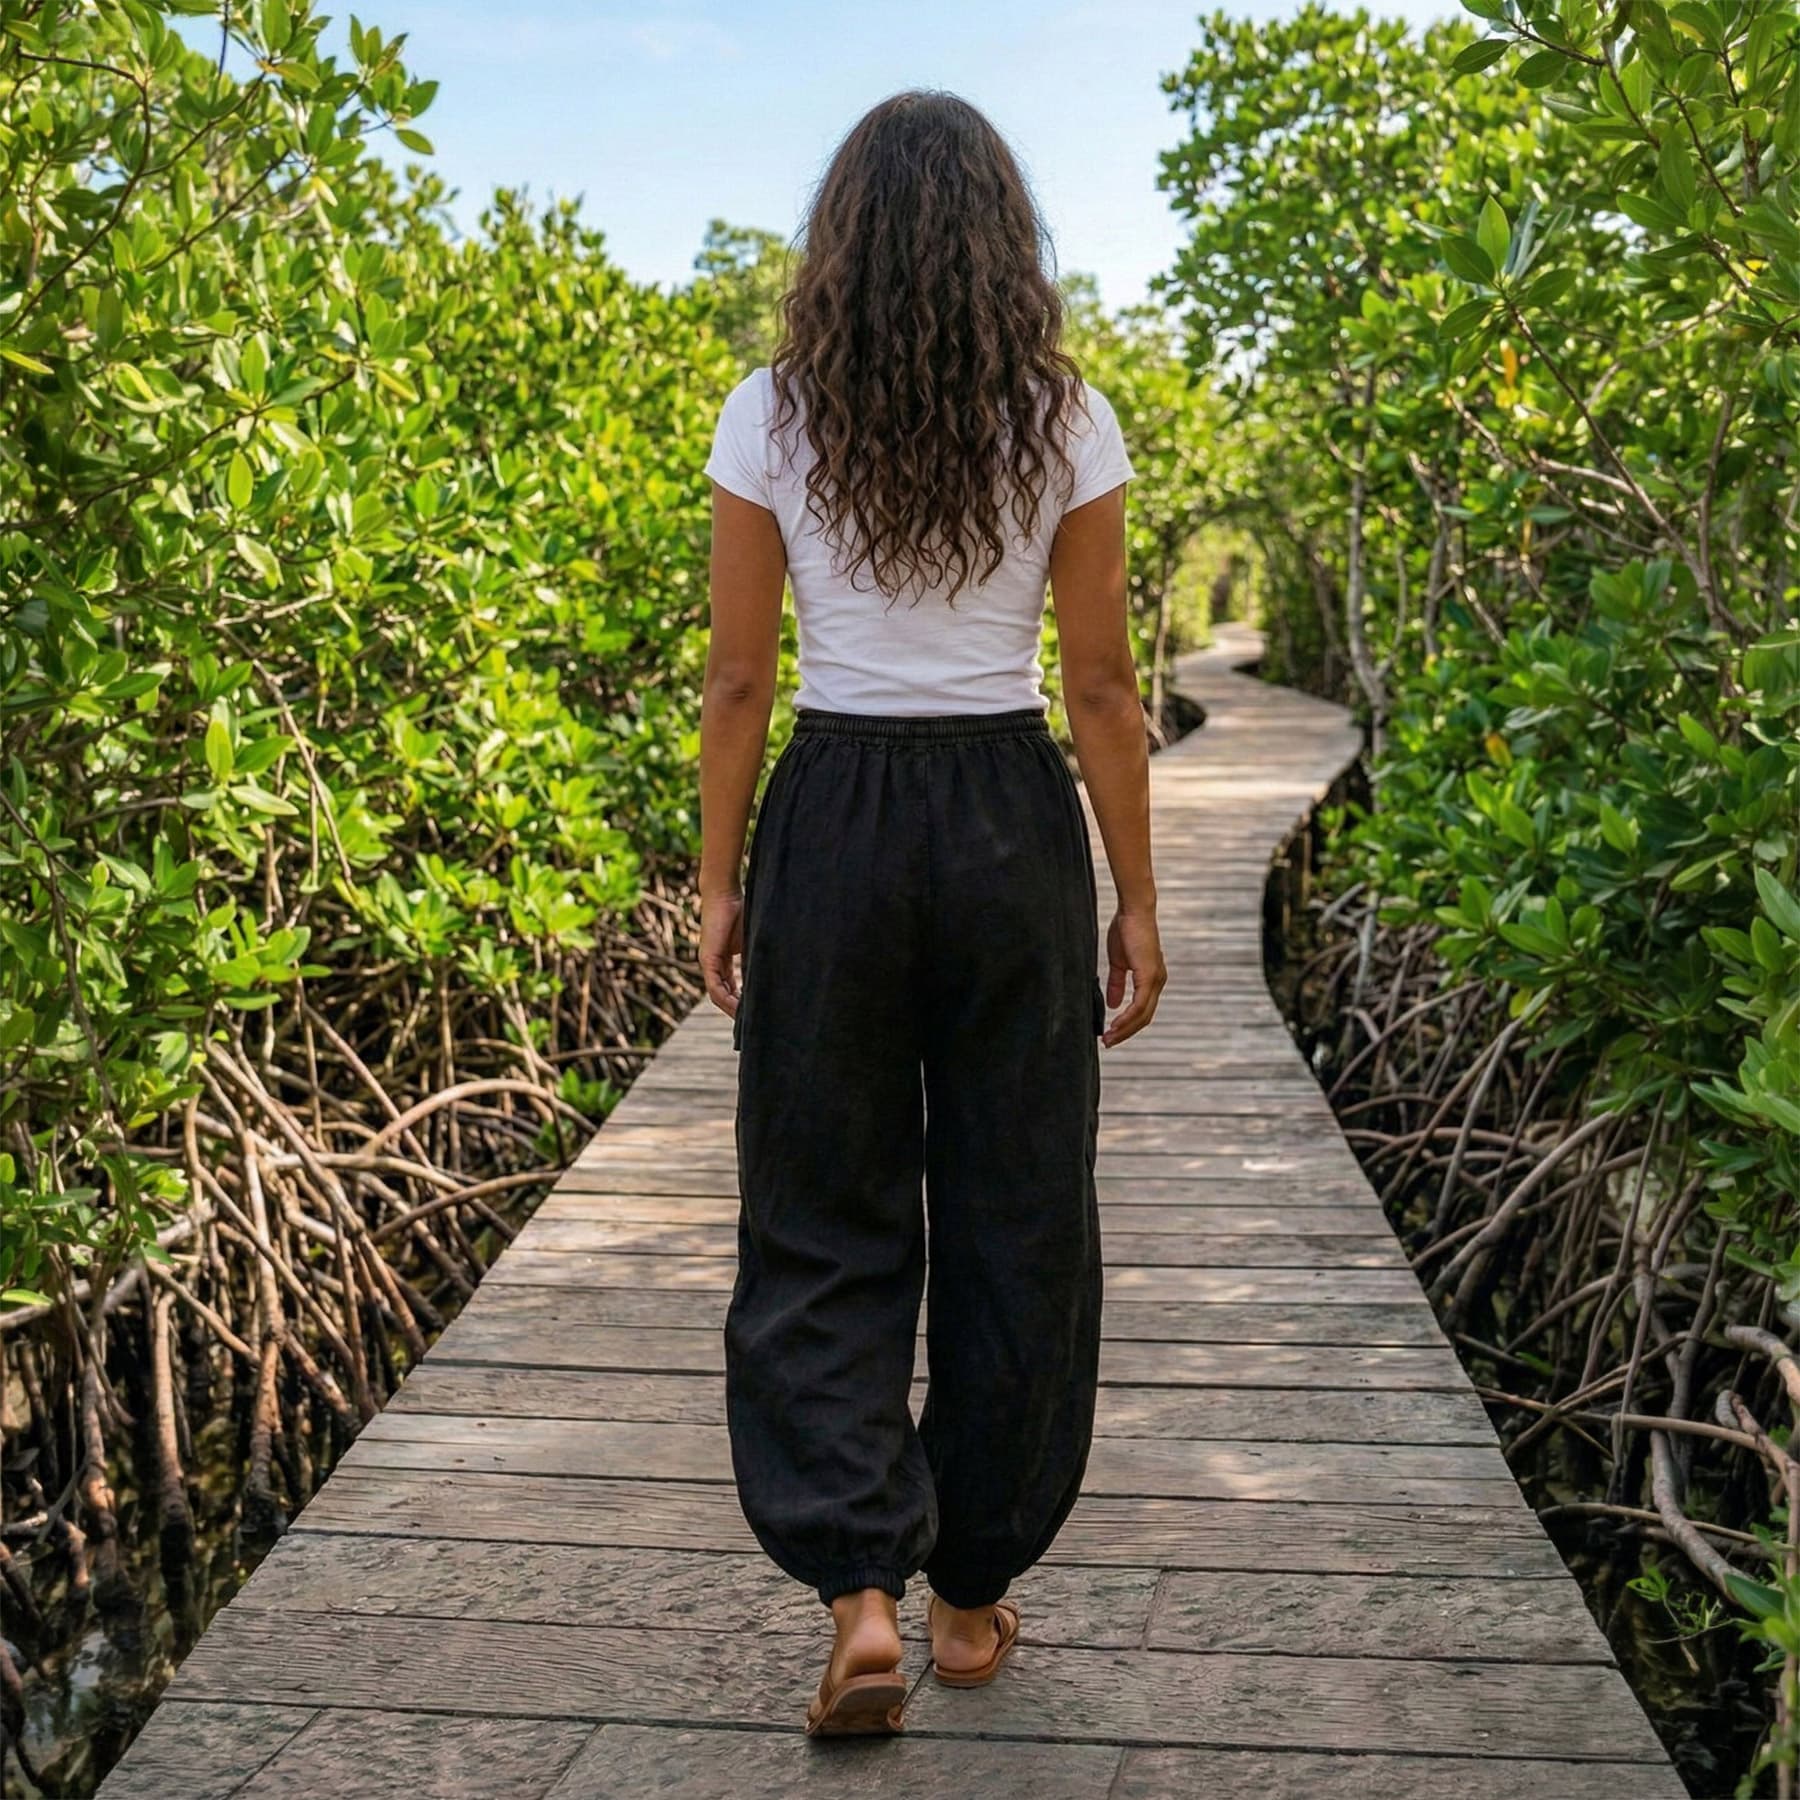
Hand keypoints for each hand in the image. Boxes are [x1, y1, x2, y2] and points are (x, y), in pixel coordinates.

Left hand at [700, 889, 745, 1016]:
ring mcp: (708, 963)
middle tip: (752, 1024)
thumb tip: (778, 968)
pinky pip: (715, 987)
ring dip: (732, 1009)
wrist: (724, 893)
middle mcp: (712, 964)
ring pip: (718, 995)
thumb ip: (757, 954)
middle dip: (736, 1010)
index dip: (741, 1000)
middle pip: (723, 994)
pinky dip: (726, 999)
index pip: (730, 986)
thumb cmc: (740, 910)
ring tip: (747, 1021)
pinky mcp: (707, 960)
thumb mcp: (752, 939)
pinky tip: (739, 1008)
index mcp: (722, 959)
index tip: (755, 1011)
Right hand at [1101, 906, 1164, 1047]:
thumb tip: (1113, 1004)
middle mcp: (1157, 982)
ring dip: (1125, 1029)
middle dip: (1125, 1033)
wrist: (1133, 911)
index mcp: (1151, 979)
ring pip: (1143, 1015)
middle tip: (1108, 1042)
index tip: (1110, 1033)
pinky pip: (1140, 1004)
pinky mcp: (1149, 976)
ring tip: (1108, 1038)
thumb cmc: (1126, 931)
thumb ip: (1116, 983)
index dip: (1127, 1025)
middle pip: (1144, 1018)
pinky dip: (1127, 1017)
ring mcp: (1155, 980)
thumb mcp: (1118, 962)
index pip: (1142, 1010)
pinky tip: (1115, 1024)